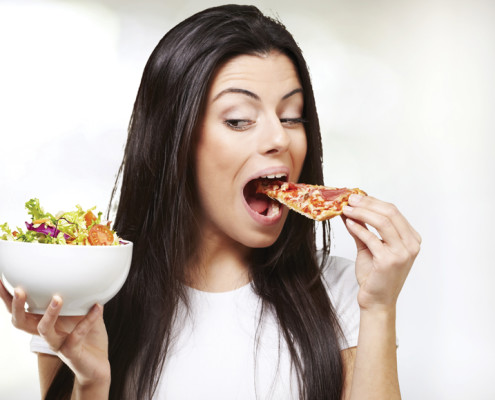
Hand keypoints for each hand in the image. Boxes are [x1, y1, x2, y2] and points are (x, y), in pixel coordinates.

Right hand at [0, 281, 109, 388]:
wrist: (98, 365)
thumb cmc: (88, 338)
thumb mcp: (83, 313)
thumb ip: (81, 298)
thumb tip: (84, 274)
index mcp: (45, 323)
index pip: (21, 311)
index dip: (9, 299)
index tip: (1, 281)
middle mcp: (47, 334)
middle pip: (21, 321)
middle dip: (16, 306)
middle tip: (18, 289)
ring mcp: (57, 344)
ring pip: (43, 330)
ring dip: (49, 314)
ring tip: (57, 298)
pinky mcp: (71, 352)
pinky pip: (76, 335)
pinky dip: (88, 319)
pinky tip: (98, 307)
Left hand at [342, 194, 420, 311]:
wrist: (376, 300)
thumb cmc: (375, 275)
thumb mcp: (369, 246)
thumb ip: (362, 228)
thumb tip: (350, 209)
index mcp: (411, 238)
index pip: (393, 211)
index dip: (373, 201)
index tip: (356, 197)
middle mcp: (411, 244)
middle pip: (390, 213)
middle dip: (367, 203)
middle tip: (349, 199)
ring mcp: (402, 253)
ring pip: (383, 222)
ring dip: (362, 213)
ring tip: (346, 209)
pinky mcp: (389, 261)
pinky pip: (372, 238)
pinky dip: (359, 228)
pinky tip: (349, 223)